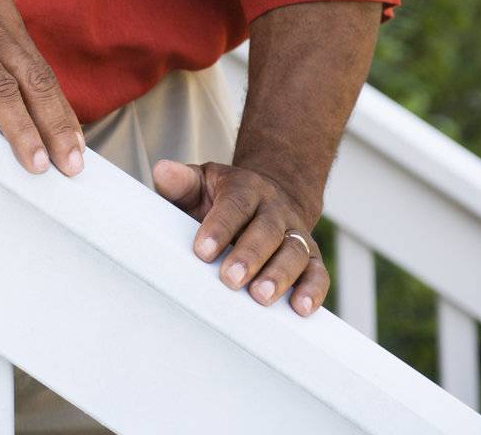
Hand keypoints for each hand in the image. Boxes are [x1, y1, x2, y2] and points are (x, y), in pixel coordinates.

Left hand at [152, 159, 328, 316]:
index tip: (202, 251)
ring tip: (261, 297)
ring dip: (280, 275)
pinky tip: (300, 309)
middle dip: (249, 255)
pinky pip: (318, 272)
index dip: (220, 226)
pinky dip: (313, 290)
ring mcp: (296, 233)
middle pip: (267, 229)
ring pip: (295, 251)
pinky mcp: (312, 258)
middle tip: (230, 279)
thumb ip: (181, 181)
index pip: (234, 204)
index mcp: (246, 188)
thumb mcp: (202, 182)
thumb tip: (162, 171)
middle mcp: (275, 209)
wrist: (271, 195)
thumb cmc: (225, 198)